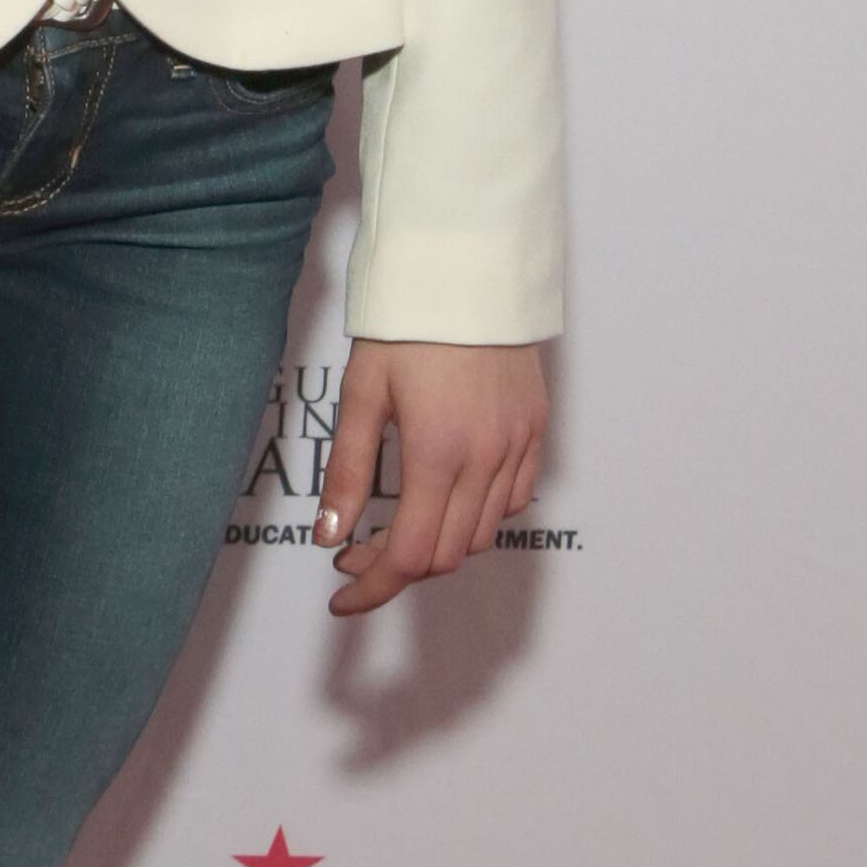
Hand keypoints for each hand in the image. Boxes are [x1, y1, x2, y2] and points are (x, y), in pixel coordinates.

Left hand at [317, 339, 545, 617]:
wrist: (469, 267)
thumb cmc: (407, 324)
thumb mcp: (361, 394)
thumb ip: (347, 472)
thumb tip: (330, 537)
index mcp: (437, 453)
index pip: (409, 556)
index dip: (372, 589)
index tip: (341, 599)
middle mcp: (486, 458)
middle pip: (446, 555)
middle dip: (397, 568)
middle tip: (356, 554)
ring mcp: (518, 446)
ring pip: (481, 535)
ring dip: (437, 544)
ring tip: (396, 525)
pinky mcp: (536, 430)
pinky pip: (513, 501)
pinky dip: (479, 517)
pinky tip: (445, 498)